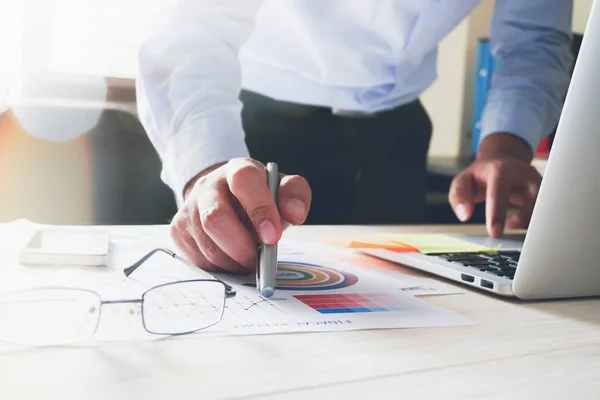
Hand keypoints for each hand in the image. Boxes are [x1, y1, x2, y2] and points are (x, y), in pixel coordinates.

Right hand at [170, 158, 310, 271]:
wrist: (227, 198)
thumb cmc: (260, 197)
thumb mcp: (282, 189)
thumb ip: (295, 195)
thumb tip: (294, 213)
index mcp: (238, 170)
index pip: (244, 181)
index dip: (259, 209)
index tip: (272, 237)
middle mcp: (208, 185)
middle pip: (215, 218)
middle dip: (240, 247)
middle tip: (258, 260)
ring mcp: (188, 208)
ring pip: (207, 245)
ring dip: (233, 262)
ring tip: (248, 259)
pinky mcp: (178, 230)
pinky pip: (197, 259)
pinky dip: (219, 267)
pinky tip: (231, 258)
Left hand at [449, 133, 541, 237]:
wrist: (502, 161)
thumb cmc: (481, 175)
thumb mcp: (462, 181)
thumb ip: (458, 197)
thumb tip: (465, 215)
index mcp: (500, 170)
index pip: (499, 194)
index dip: (497, 215)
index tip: (495, 233)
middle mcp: (523, 174)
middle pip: (530, 201)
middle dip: (522, 220)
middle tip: (508, 230)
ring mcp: (538, 182)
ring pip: (542, 208)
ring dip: (527, 222)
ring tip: (511, 223)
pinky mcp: (546, 191)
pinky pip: (545, 211)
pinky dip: (534, 222)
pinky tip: (518, 222)